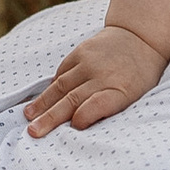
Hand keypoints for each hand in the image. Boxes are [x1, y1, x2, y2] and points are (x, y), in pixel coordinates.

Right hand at [26, 23, 169, 136]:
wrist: (140, 36)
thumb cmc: (140, 76)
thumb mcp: (136, 96)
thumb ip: (111, 110)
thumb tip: (82, 125)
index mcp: (121, 90)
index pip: (97, 105)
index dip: (83, 117)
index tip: (73, 128)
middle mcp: (102, 75)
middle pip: (72, 100)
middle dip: (50, 118)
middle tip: (33, 132)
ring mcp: (89, 62)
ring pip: (61, 86)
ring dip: (43, 103)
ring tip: (29, 116)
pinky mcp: (80, 51)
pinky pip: (62, 71)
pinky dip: (52, 86)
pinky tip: (42, 99)